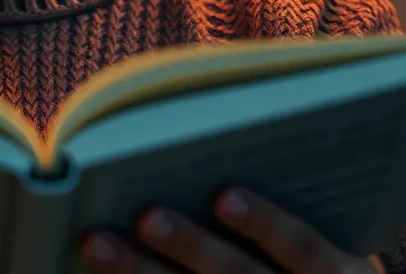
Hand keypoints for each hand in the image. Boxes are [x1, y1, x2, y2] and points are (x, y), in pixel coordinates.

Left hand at [80, 187, 385, 272]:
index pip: (305, 250)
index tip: (224, 194)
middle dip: (189, 249)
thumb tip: (204, 144)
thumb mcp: (323, 240)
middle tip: (145, 214)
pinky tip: (82, 272)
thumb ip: (276, 198)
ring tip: (94, 243)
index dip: (267, 224)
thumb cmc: (311, 259)